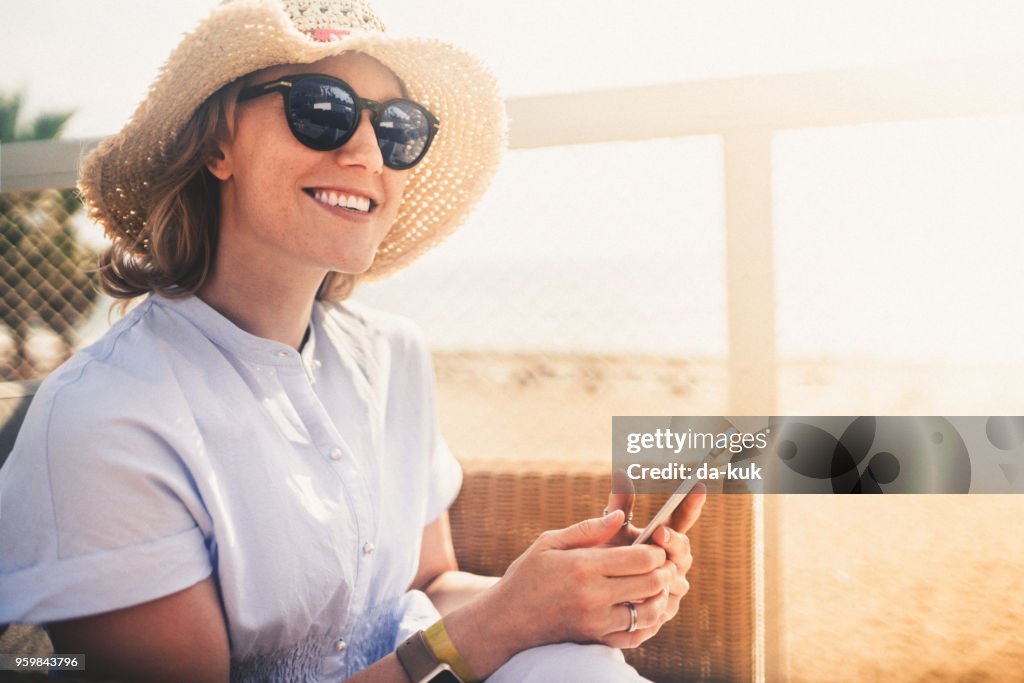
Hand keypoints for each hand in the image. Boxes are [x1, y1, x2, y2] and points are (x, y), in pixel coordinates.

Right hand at [486, 509, 675, 653]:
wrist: (506, 620)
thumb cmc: (527, 575)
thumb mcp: (549, 543)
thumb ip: (588, 529)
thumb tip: (621, 516)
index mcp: (583, 566)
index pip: (640, 558)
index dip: (657, 552)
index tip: (657, 548)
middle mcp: (593, 596)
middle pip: (650, 583)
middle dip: (665, 572)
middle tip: (666, 565)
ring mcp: (595, 621)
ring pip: (648, 612)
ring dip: (660, 598)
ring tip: (659, 587)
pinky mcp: (595, 640)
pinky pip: (635, 635)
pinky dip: (648, 624)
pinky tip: (646, 610)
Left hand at [601, 472, 706, 647]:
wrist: (592, 597)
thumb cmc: (606, 556)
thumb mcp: (612, 530)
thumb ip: (619, 505)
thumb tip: (622, 472)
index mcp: (664, 537)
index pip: (682, 519)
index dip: (691, 504)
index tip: (698, 484)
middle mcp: (674, 561)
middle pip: (683, 550)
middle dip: (674, 540)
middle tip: (661, 532)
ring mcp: (673, 587)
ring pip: (678, 580)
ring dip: (665, 572)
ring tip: (652, 567)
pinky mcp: (664, 611)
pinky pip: (665, 604)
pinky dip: (656, 599)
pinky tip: (643, 597)